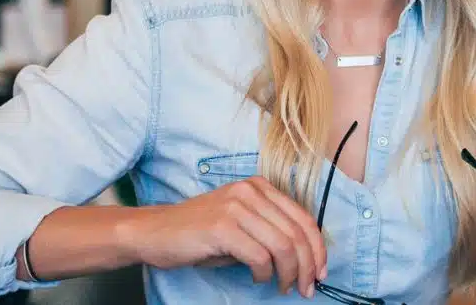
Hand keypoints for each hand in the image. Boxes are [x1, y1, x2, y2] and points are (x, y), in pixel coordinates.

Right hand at [128, 176, 326, 297]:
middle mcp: (250, 191)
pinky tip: (258, 279)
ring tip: (284, 287)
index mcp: (259, 187)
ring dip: (289, 273)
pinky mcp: (223, 227)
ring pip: (282, 245)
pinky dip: (265, 274)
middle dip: (308, 266)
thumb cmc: (199, 233)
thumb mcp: (241, 224)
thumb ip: (270, 231)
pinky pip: (260, 256)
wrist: (155, 232)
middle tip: (306, 288)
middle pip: (297, 233)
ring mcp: (236, 207)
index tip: (320, 271)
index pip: (303, 217)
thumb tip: (304, 258)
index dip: (318, 248)